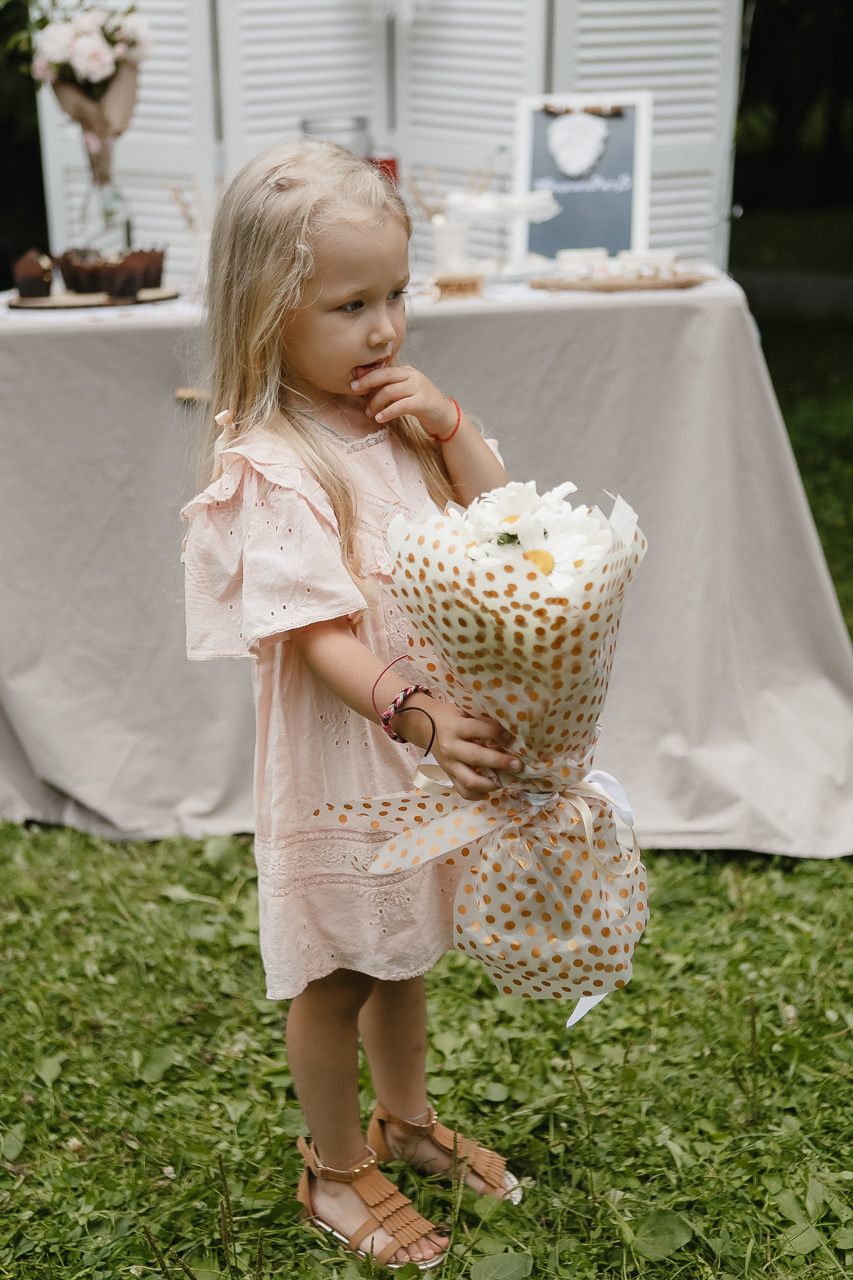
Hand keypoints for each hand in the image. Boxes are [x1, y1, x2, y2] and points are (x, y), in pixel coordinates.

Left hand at [351, 364, 456, 438]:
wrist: (445, 415)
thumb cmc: (421, 404)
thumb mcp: (406, 390)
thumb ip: (391, 386)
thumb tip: (366, 387)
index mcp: (407, 371)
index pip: (383, 370)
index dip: (367, 375)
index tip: (353, 382)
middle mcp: (412, 376)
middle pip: (385, 376)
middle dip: (367, 383)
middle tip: (354, 391)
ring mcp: (419, 388)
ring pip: (390, 391)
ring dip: (375, 402)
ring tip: (369, 413)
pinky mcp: (423, 402)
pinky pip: (400, 406)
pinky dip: (387, 412)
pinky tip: (379, 419)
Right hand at [394, 695, 520, 801]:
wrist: (427, 728)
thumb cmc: (453, 717)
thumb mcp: (464, 710)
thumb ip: (482, 717)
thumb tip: (511, 725)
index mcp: (455, 727)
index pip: (477, 729)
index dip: (496, 733)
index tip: (511, 737)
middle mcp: (451, 748)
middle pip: (476, 757)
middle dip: (499, 762)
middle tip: (517, 764)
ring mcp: (449, 765)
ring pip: (470, 780)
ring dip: (492, 783)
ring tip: (506, 780)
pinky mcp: (449, 777)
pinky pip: (464, 792)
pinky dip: (479, 794)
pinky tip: (491, 788)